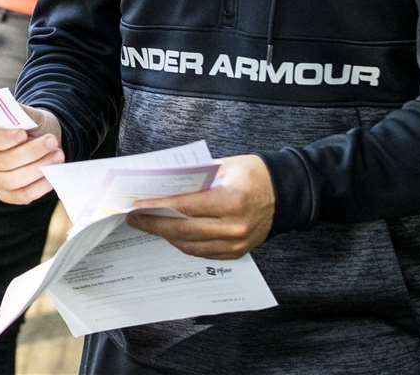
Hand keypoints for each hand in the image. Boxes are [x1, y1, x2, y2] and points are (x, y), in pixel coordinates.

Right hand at [0, 107, 64, 203]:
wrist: (43, 138)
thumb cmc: (31, 125)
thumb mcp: (27, 113)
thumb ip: (18, 112)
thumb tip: (14, 114)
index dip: (2, 138)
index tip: (23, 133)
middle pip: (1, 162)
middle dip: (30, 152)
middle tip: (51, 142)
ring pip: (12, 180)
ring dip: (38, 168)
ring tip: (57, 155)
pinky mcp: (6, 195)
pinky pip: (22, 195)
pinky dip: (40, 186)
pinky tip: (51, 174)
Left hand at [125, 154, 274, 258]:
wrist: (285, 194)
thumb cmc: (253, 174)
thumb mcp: (224, 166)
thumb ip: (195, 177)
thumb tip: (161, 186)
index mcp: (231, 200)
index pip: (185, 207)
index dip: (157, 207)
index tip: (137, 205)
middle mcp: (234, 227)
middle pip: (184, 230)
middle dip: (154, 224)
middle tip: (134, 218)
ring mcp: (236, 244)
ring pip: (191, 245)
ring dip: (166, 236)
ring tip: (149, 225)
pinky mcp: (237, 253)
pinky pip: (203, 252)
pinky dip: (184, 243)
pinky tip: (171, 234)